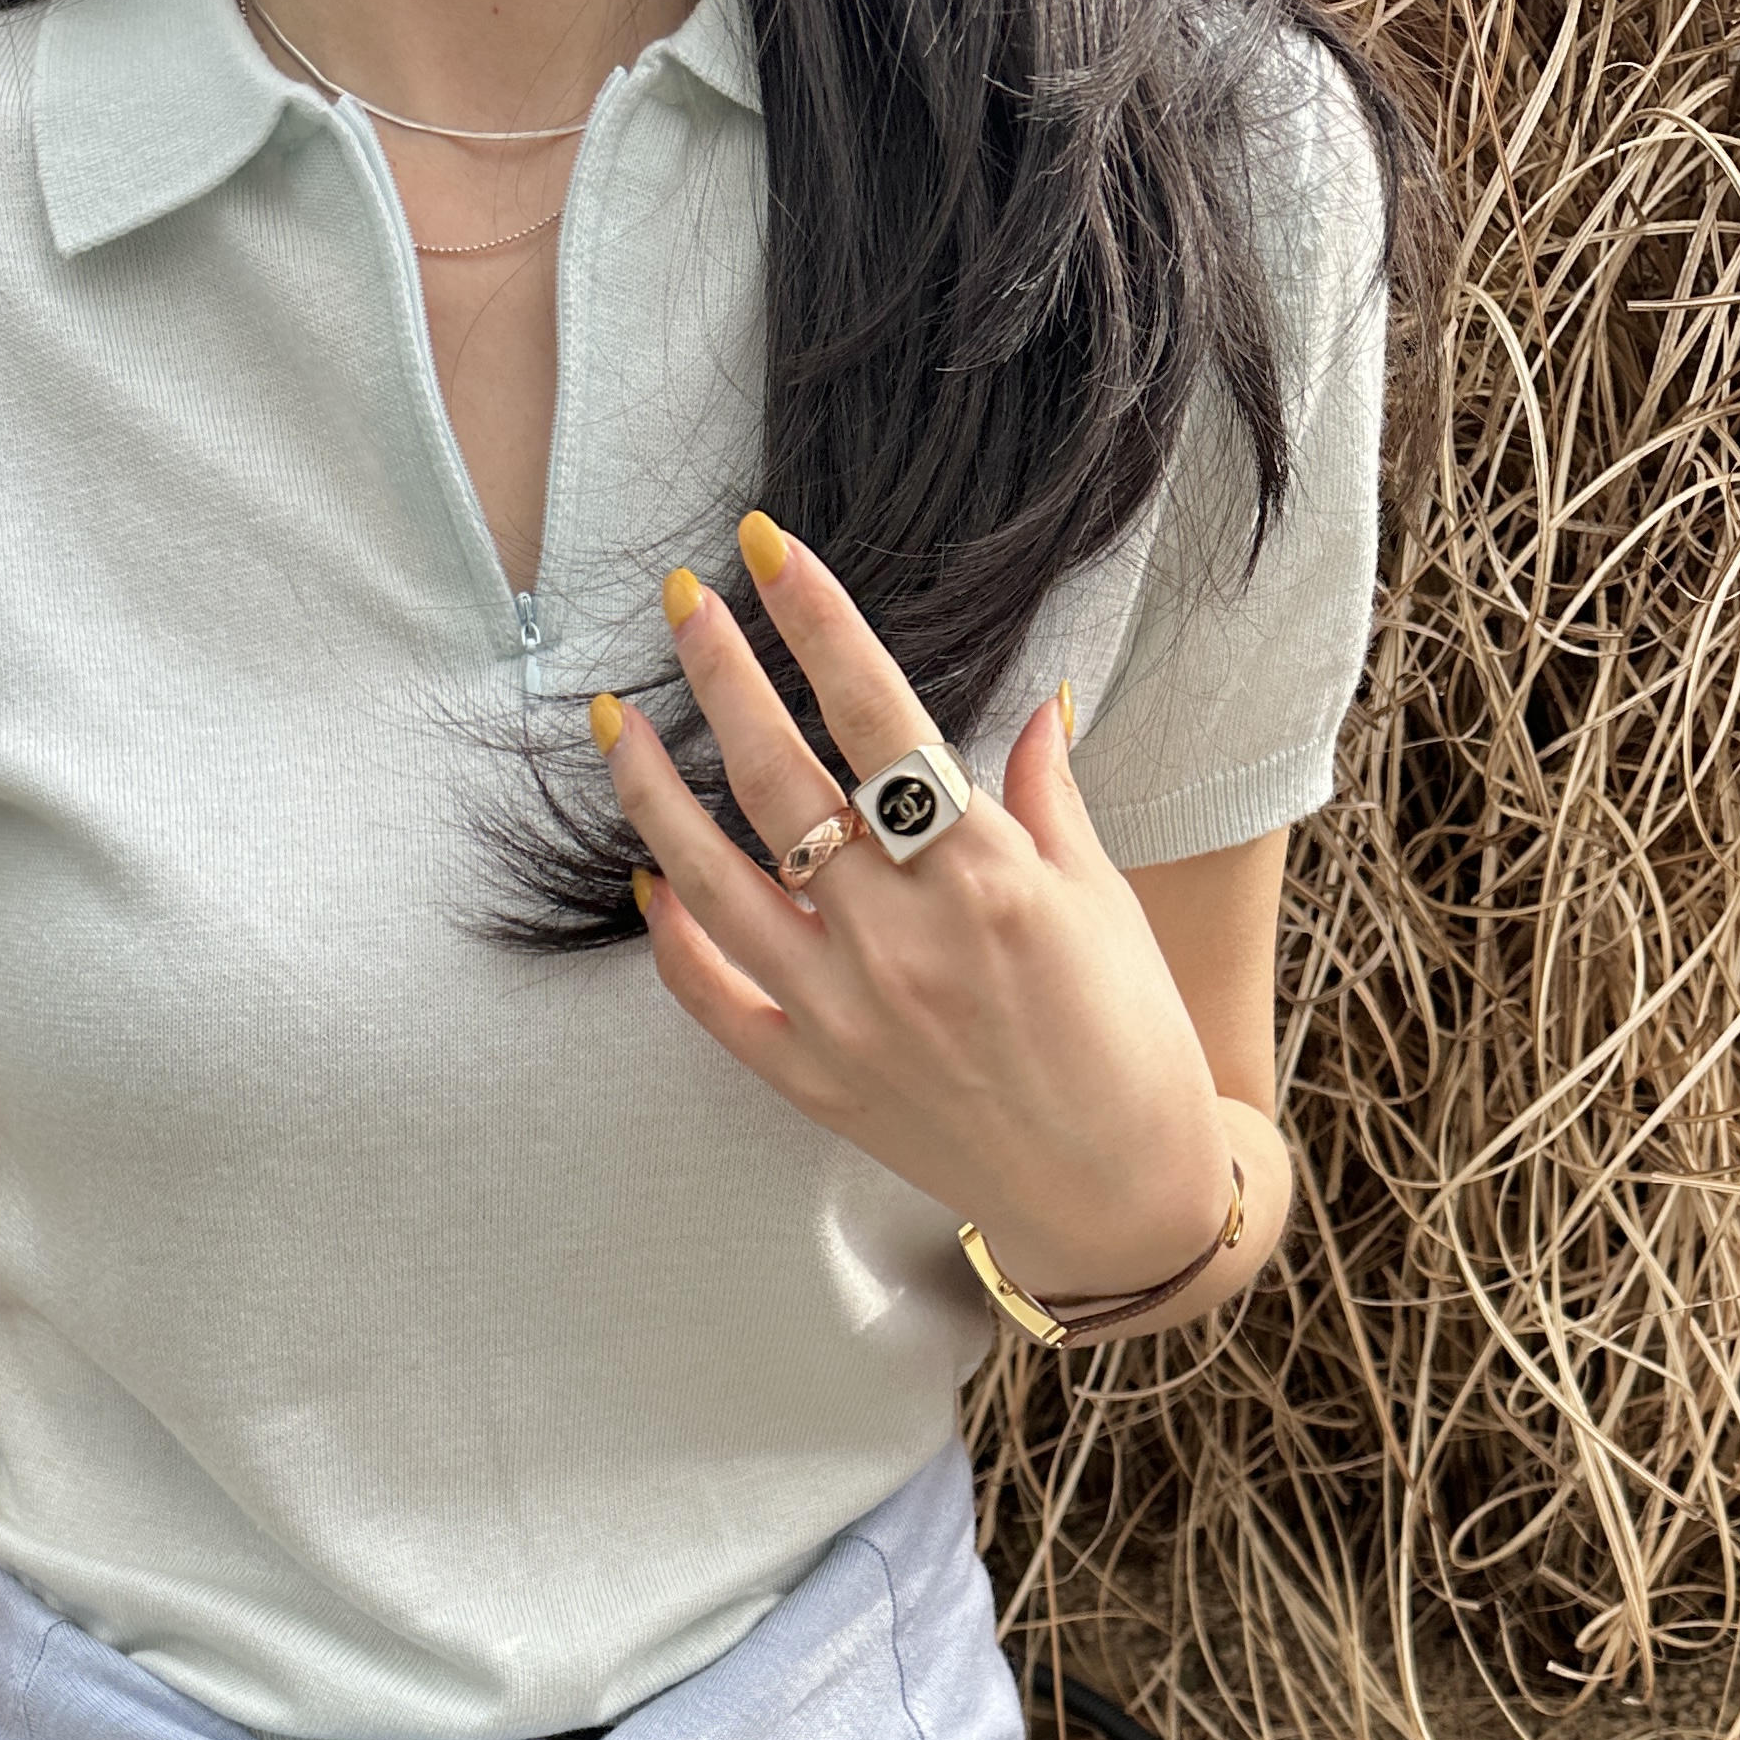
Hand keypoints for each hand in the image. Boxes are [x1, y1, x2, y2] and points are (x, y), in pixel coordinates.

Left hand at [594, 516, 1249, 1304]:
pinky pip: (713, 1000)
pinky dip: (672, 937)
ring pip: (712, 882)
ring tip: (614, 718)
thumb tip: (1033, 706)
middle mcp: (902, 938)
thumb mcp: (1101, 899)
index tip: (765, 548)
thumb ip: (1045, 799)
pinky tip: (649, 879)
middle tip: (680, 596)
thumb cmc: (1125, 1037)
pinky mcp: (813, 1080)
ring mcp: (846, 1014)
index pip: (878, 716)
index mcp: (985, 875)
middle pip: (778, 780)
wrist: (1114, 1191)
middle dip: (719, 673)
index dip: (816, 621)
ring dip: (652, 792)